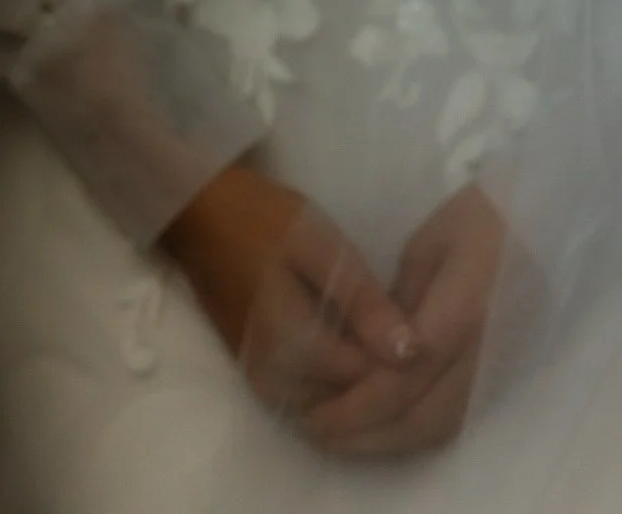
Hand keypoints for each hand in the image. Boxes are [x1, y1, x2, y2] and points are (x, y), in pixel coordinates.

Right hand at [162, 163, 419, 420]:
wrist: (201, 217)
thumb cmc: (263, 221)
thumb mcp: (321, 246)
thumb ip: (364, 302)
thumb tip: (411, 353)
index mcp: (296, 352)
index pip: (373, 385)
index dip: (403, 354)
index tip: (420, 316)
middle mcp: (280, 385)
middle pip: (355, 402)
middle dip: (384, 367)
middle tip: (403, 315)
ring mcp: (267, 387)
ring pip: (337, 403)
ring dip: (364, 371)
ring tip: (382, 319)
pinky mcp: (262, 379)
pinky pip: (316, 394)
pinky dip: (340, 371)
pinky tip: (354, 329)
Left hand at [301, 183, 511, 458]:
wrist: (546, 217)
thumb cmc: (482, 215)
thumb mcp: (427, 245)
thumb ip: (396, 304)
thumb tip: (365, 352)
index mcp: (464, 311)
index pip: (403, 379)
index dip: (356, 406)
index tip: (315, 413)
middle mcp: (487, 351)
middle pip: (421, 416)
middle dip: (365, 433)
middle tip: (319, 430)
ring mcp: (504, 368)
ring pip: (442, 426)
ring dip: (390, 439)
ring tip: (346, 435)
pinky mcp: (510, 373)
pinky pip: (461, 418)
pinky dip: (419, 430)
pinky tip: (388, 424)